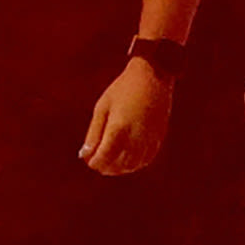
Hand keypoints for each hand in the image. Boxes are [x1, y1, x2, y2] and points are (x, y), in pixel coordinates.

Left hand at [82, 59, 173, 176]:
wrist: (152, 76)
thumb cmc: (122, 89)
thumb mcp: (102, 107)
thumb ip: (93, 133)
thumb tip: (85, 155)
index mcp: (119, 128)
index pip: (104, 157)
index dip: (94, 162)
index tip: (89, 159)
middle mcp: (135, 136)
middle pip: (118, 164)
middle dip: (105, 167)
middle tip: (98, 162)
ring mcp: (149, 138)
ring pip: (133, 165)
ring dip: (120, 168)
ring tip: (111, 163)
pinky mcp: (159, 136)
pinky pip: (146, 159)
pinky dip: (135, 164)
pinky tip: (127, 160)